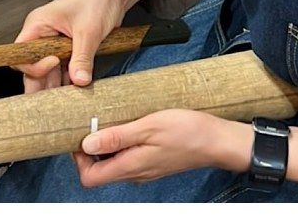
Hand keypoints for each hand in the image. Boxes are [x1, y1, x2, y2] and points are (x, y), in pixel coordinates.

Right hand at [14, 0, 124, 92]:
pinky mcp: (68, 49)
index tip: (54, 63)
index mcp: (38, 25)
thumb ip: (82, 58)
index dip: (34, 65)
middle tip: (53, 101)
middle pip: (33, 67)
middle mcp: (42, 35)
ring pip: (49, 71)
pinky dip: (69, 79)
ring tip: (66, 99)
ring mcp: (55, 43)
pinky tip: (75, 89)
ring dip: (57, 84)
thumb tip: (79, 80)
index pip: (22, 54)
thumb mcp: (89, 31)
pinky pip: (63, 69)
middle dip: (43, 83)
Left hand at [73, 110, 251, 186]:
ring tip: (114, 120)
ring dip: (108, 144)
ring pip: (114, 163)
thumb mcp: (148, 126)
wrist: (218, 140)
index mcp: (131, 167)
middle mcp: (135, 174)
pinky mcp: (154, 162)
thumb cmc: (188, 131)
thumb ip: (117, 137)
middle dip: (91, 148)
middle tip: (96, 122)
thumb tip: (87, 144)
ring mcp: (145, 169)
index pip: (89, 178)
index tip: (82, 134)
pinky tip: (131, 124)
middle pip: (99, 171)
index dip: (79, 159)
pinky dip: (122, 143)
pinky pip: (129, 157)